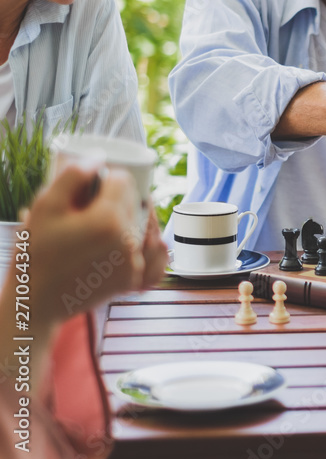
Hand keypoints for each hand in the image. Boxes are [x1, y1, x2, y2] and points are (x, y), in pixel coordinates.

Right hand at [22, 166, 167, 325]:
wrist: (35, 301)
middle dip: (120, 197)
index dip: (109, 177)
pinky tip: (144, 240)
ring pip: (149, 227)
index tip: (93, 184)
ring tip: (116, 217)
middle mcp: (128, 242)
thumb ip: (73, 176)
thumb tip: (99, 158)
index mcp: (108, 219)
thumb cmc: (35, 253)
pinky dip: (154, 249)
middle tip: (96, 203)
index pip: (124, 181)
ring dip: (139, 218)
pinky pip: (158, 260)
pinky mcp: (134, 281)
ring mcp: (134, 264)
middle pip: (137, 202)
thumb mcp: (45, 207)